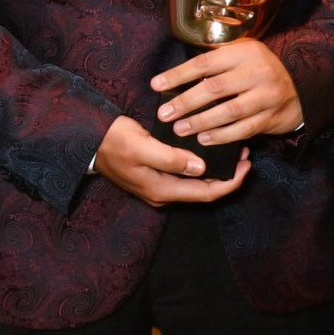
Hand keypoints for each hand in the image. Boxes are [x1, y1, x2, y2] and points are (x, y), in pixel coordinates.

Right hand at [94, 115, 248, 205]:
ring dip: (218, 170)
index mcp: (162, 190)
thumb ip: (170, 158)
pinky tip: (212, 151)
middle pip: (205, 191)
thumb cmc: (113, 141)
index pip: (206, 193)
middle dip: (229, 176)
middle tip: (246, 154)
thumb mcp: (142, 146)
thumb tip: (201, 167)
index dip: (231, 182)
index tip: (247, 165)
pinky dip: (204, 166)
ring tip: (234, 151)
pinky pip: (188, 177)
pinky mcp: (157, 176)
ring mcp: (160, 186)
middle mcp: (163, 193)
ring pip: (197, 184)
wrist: (86, 142)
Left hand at [152, 40, 303, 145]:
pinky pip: (243, 129)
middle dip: (185, 102)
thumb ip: (218, 62)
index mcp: (245, 52)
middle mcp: (258, 72)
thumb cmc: (261, 70)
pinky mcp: (273, 117)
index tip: (156, 85)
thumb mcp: (243, 55)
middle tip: (164, 114)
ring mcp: (267, 95)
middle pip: (215, 88)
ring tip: (180, 129)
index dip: (179, 74)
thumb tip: (178, 77)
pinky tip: (204, 139)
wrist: (302, 88)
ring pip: (228, 111)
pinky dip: (222, 136)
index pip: (205, 63)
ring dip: (201, 122)